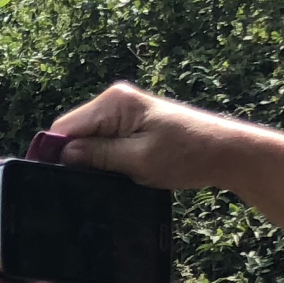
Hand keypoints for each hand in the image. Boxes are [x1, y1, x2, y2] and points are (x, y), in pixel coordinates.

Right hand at [50, 82, 244, 190]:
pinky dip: (107, 156)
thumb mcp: (138, 160)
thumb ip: (97, 155)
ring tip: (113, 175)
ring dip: (94, 158)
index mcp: (114, 103)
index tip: (59, 180)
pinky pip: (104, 139)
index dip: (56, 153)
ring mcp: (124, 109)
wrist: (227, 152)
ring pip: (88, 137)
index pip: (64, 127)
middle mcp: (115, 100)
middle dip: (77, 156)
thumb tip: (63, 154)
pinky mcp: (132, 121)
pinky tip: (120, 169)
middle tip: (91, 182)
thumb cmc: (189, 154)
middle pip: (74, 131)